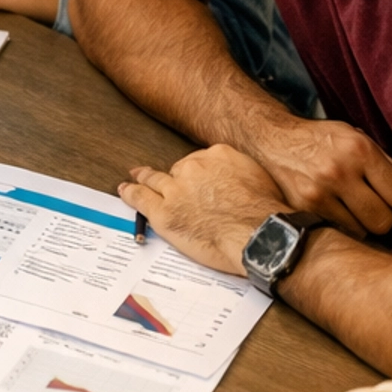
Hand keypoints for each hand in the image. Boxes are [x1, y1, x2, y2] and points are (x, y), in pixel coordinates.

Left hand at [119, 145, 288, 275]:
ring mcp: (175, 190)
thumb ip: (241, 174)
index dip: (197, 174)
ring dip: (144, 178)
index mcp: (217, 156)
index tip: (198, 180)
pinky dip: (131, 193)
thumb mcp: (259, 179)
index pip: (200, 161)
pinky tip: (125, 191)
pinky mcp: (164, 212)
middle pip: (178, 170)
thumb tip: (238, 181)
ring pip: (154, 180)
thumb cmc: (265, 214)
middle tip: (172, 184)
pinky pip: (141, 198)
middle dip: (176, 179)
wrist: (259, 235)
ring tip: (137, 176)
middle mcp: (193, 168)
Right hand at [239, 109, 391, 239]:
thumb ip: (390, 168)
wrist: (273, 138)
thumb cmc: (320, 140)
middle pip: (383, 221)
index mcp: (359, 150)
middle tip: (374, 206)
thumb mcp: (359, 141)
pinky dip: (339, 226)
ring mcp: (318, 192)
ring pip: (361, 232)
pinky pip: (336, 232)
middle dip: (383, 216)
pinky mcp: (302, 208)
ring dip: (360, 224)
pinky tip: (333, 210)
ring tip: (350, 206)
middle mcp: (338, 171)